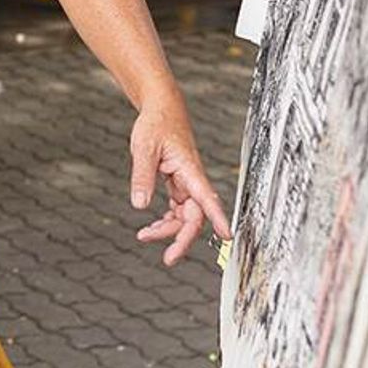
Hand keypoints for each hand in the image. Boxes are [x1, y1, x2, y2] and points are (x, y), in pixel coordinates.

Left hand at [129, 99, 230, 266]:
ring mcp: (186, 182)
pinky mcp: (178, 182)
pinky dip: (167, 219)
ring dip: (168, 229)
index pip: (207, 198)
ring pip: (185, 215)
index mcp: (190, 169)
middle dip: (183, 238)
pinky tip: (153, 226)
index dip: (218, 218)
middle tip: (168, 259)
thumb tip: (140, 204)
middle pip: (195, 215)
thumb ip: (142, 176)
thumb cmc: (156, 124)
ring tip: (144, 235)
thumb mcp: (144, 148)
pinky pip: (178, 207)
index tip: (228, 237)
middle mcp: (192, 179)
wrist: (160, 108)